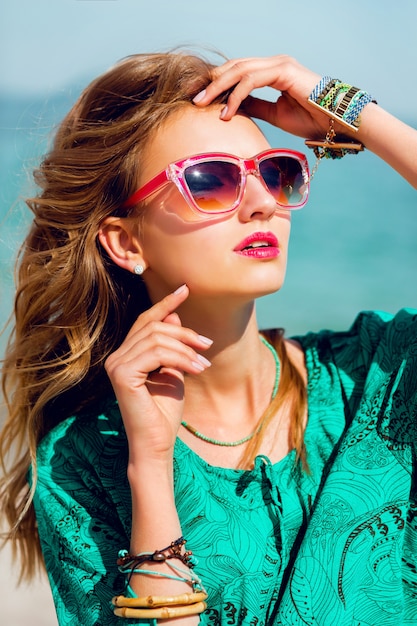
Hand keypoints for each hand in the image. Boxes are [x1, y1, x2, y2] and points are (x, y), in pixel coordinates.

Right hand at [104, 285, 211, 463]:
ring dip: (186, 349)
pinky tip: (196, 369)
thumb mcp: (174, 371)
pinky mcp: (122, 375)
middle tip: (207, 346)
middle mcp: (116, 357)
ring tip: (204, 363)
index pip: (145, 320)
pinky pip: (156, 353)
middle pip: (154, 327)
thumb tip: (174, 315)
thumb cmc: (165, 412)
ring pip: (157, 338)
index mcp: (126, 354)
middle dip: (185, 333)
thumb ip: (172, 345)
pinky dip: (181, 358)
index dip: (165, 303)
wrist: (157, 444)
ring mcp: (116, 365)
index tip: (186, 289)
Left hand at [194, 55, 333, 139]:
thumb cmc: (310, 119)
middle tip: (190, 96)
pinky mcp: (283, 70)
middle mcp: (274, 63)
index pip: (237, 71)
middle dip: (210, 81)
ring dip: (217, 88)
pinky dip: (235, 96)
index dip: (215, 82)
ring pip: (239, 70)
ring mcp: (279, 64)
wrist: (335, 122)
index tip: (197, 96)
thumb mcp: (274, 114)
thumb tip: (231, 109)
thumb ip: (254, 106)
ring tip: (202, 104)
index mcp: (271, 71)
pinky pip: (251, 81)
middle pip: (233, 66)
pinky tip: (226, 112)